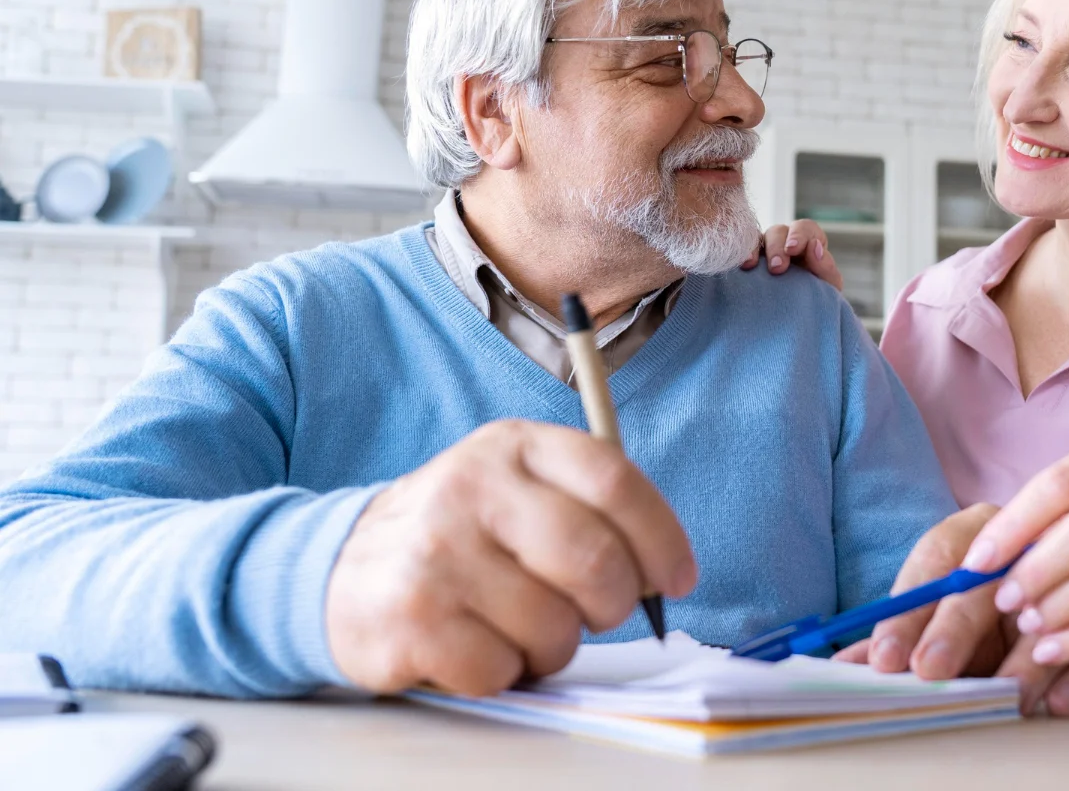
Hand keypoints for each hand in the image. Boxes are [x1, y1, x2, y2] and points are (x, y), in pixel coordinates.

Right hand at [325, 420, 696, 695]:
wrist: (342, 569)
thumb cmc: (461, 535)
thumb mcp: (518, 486)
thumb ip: (589, 508)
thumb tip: (665, 572)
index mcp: (514, 444)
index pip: (614, 480)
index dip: (662, 537)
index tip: (677, 578)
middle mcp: (472, 486)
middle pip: (595, 560)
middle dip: (613, 604)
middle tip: (596, 614)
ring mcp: (437, 551)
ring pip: (555, 626)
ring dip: (553, 646)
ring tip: (519, 627)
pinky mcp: (410, 617)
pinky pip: (502, 670)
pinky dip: (503, 673)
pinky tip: (476, 646)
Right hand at [743, 220, 842, 289]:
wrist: (800, 319)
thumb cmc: (818, 297)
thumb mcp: (828, 284)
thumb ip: (826, 266)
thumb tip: (814, 246)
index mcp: (809, 241)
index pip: (805, 228)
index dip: (798, 235)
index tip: (793, 249)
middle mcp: (786, 241)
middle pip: (778, 231)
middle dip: (777, 247)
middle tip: (777, 268)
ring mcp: (765, 249)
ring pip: (757, 238)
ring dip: (755, 249)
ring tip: (751, 266)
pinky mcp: (751, 261)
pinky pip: (742, 250)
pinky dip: (742, 254)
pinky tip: (742, 266)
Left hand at [835, 504, 1068, 715]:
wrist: (1043, 586)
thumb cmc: (974, 603)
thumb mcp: (932, 612)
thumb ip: (894, 637)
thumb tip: (844, 666)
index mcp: (973, 531)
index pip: (935, 560)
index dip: (907, 613)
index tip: (886, 659)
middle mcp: (1020, 542)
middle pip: (985, 583)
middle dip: (954, 631)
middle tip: (931, 672)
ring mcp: (1068, 574)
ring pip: (1046, 612)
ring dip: (1022, 662)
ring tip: (1002, 697)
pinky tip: (1056, 704)